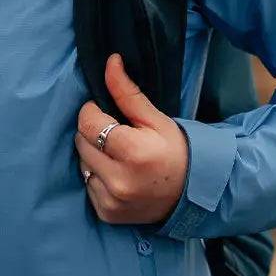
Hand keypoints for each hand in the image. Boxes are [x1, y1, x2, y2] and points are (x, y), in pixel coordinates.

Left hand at [75, 53, 188, 225]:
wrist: (194, 195)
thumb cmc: (175, 151)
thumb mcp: (155, 118)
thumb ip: (126, 92)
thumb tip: (110, 62)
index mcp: (133, 152)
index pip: (88, 122)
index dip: (93, 112)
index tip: (105, 112)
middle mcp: (119, 180)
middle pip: (81, 142)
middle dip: (94, 132)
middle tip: (116, 134)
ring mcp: (112, 200)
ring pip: (82, 163)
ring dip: (93, 154)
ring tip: (118, 155)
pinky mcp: (107, 214)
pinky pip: (87, 185)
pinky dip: (97, 177)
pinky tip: (118, 174)